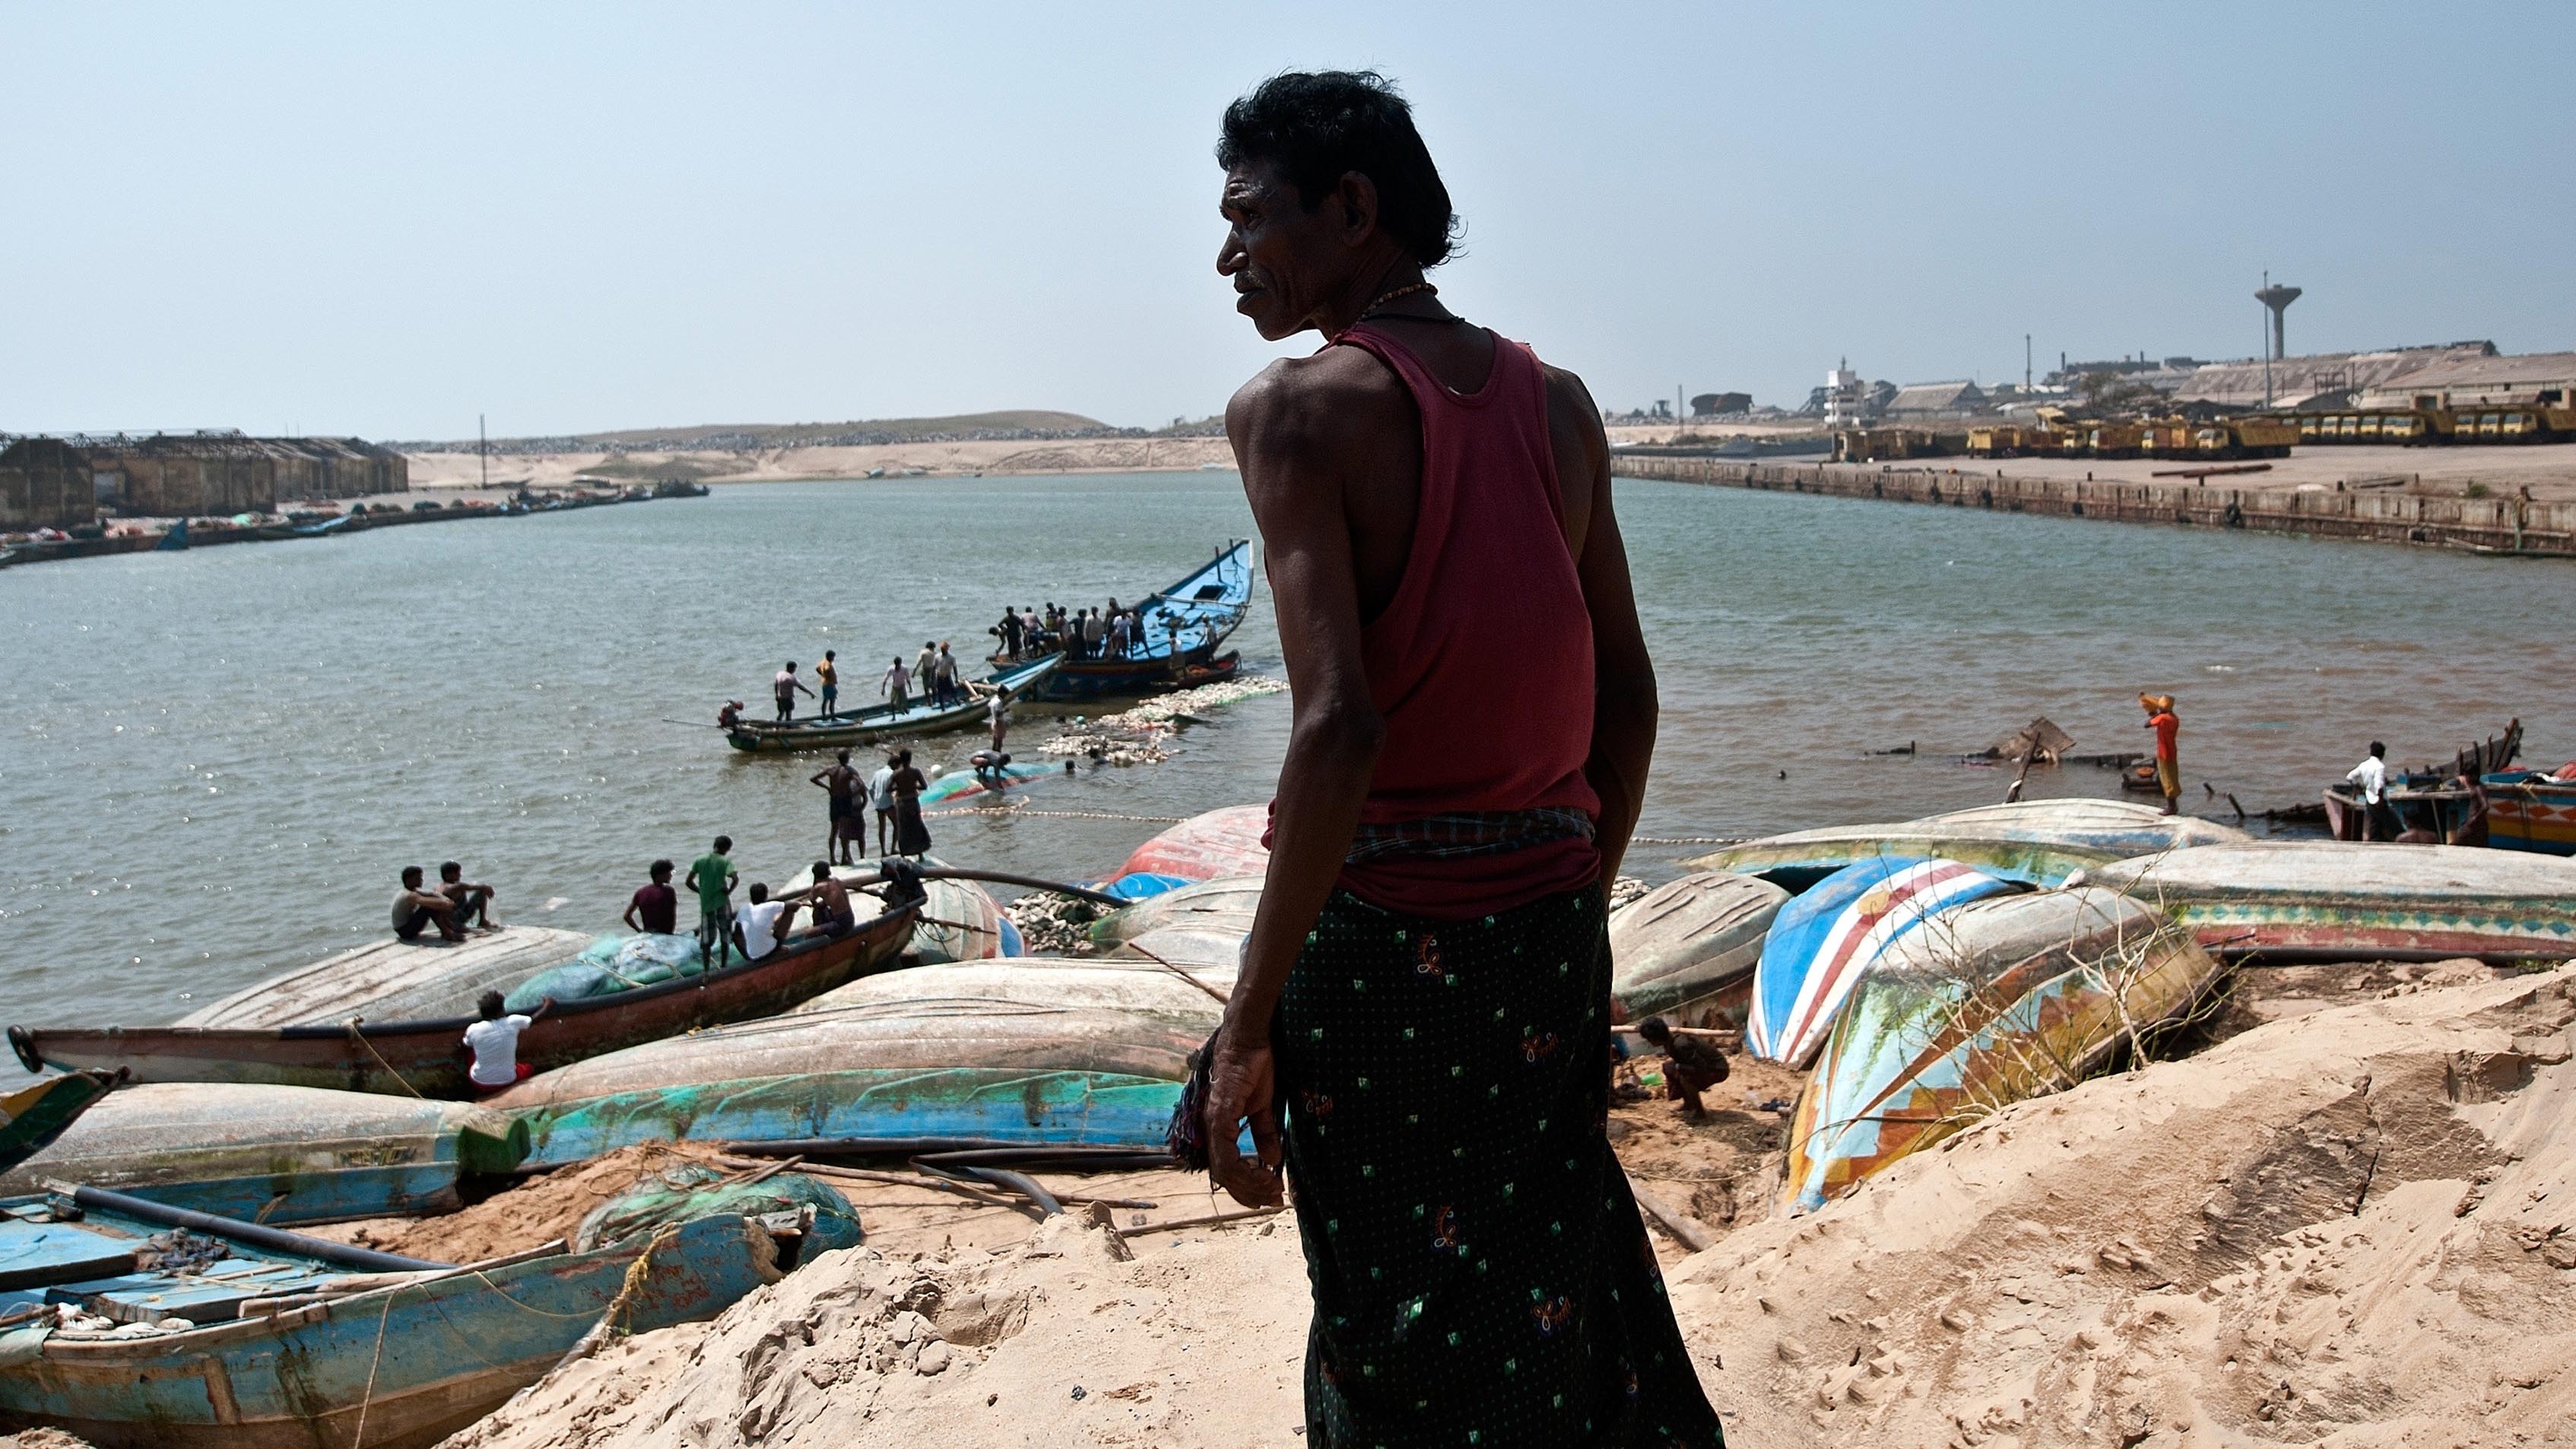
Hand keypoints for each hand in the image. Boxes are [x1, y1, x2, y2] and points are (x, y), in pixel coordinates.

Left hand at [1203, 1021, 1283, 1208]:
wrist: (1250, 1039)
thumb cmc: (1254, 1067)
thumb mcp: (1263, 1107)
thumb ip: (1264, 1134)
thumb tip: (1272, 1160)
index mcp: (1220, 1129)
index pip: (1227, 1171)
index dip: (1247, 1188)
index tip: (1271, 1194)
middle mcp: (1211, 1130)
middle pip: (1224, 1177)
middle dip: (1250, 1193)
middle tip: (1274, 1199)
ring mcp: (1213, 1122)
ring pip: (1223, 1169)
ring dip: (1249, 1183)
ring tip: (1273, 1187)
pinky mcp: (1220, 1112)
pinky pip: (1225, 1148)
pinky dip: (1243, 1165)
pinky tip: (1263, 1170)